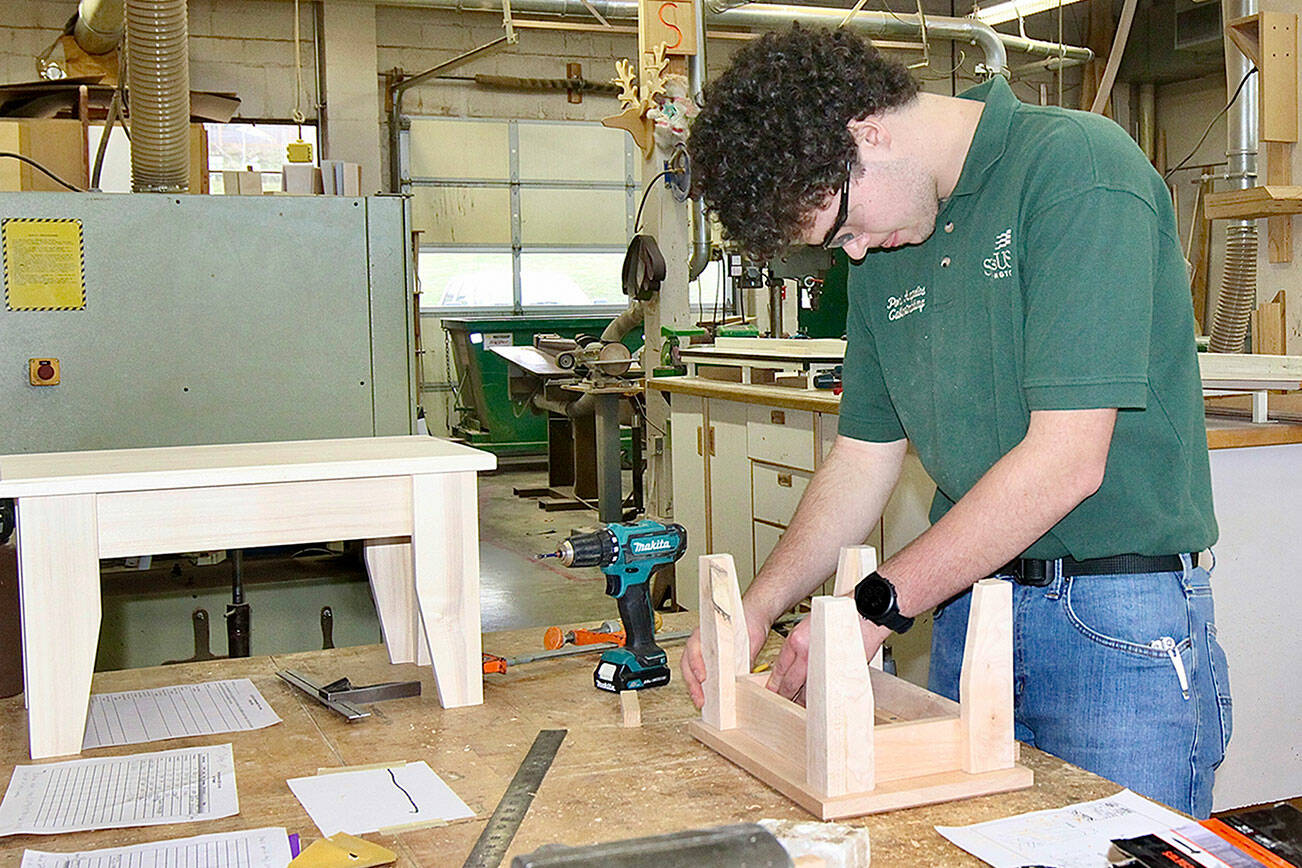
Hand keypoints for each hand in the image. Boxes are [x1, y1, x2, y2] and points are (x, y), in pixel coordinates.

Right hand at [681, 605, 771, 709]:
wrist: (754, 615)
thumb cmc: (748, 620)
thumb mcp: (747, 638)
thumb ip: (742, 657)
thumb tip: (740, 679)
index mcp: (706, 631)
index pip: (694, 648)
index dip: (696, 664)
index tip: (702, 677)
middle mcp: (702, 641)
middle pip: (688, 663)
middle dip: (692, 683)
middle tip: (700, 698)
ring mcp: (705, 651)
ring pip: (692, 670)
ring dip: (695, 687)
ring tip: (702, 702)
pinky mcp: (712, 661)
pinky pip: (702, 673)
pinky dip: (702, 686)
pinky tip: (708, 698)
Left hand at [765, 614, 891, 704]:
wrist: (862, 616)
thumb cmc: (838, 616)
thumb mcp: (808, 625)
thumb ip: (797, 644)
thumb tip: (790, 663)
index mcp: (796, 643)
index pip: (779, 670)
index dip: (773, 685)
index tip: (770, 692)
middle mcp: (807, 657)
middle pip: (790, 685)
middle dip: (784, 696)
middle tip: (780, 704)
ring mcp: (823, 668)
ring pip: (807, 693)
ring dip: (801, 701)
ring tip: (797, 708)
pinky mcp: (839, 675)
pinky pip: (826, 693)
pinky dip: (821, 700)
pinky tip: (817, 705)